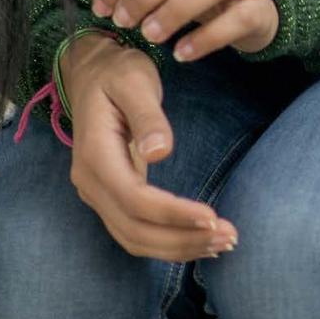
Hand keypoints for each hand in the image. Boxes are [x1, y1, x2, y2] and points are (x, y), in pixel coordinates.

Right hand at [62, 32, 237, 259]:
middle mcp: (90, 182)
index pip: (134, 200)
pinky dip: (166, 241)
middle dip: (182, 240)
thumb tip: (161, 152)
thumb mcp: (135, 81)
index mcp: (94, 155)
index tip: (212, 217)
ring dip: (177, 247)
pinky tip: (198, 239)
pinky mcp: (109, 195)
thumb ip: (147, 116)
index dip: (173, 215)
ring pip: (133, 238)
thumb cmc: (117, 72)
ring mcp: (97, 192)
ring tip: (222, 243)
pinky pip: (134, 230)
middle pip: (134, 230)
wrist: (91, 72)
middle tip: (229, 237)